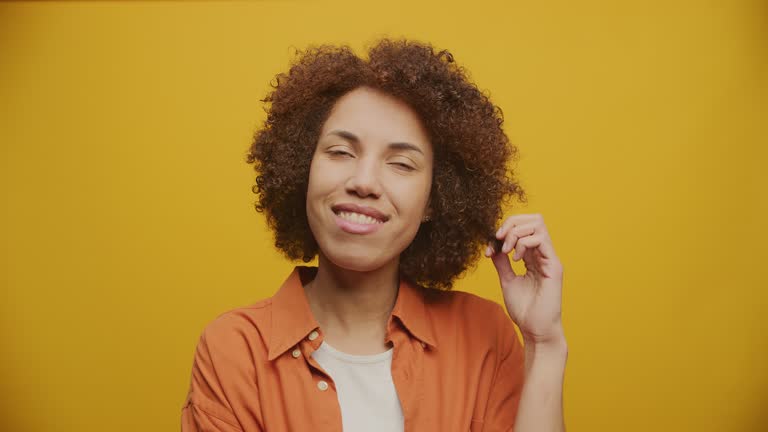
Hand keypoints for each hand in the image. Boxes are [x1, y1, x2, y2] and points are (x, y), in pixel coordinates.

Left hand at [485, 213, 564, 344]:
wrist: (535, 330)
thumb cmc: (525, 309)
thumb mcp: (507, 280)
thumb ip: (501, 262)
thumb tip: (493, 246)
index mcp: (533, 256)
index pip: (524, 226)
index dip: (505, 229)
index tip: (490, 246)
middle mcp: (544, 254)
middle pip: (533, 219)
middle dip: (511, 224)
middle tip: (498, 240)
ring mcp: (550, 259)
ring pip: (537, 225)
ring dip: (515, 233)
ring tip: (506, 252)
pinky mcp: (554, 267)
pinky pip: (541, 240)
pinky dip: (523, 244)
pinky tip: (515, 259)